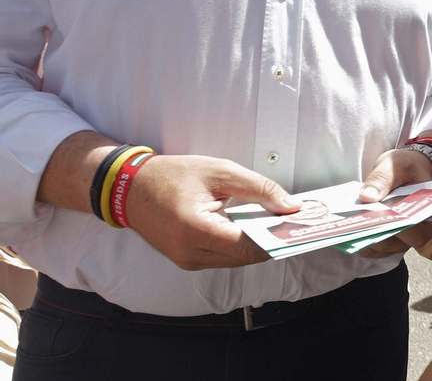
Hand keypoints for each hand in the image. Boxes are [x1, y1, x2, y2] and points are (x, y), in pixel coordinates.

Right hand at [123, 154, 299, 270]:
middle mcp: (190, 254)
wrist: (128, 189)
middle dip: (272, 240)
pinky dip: (240, 245)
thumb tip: (291, 206)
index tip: (300, 226)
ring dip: (257, 244)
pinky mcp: (187, 261)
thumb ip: (260, 189)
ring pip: (236, 260)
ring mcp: (187, 261)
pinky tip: (255, 227)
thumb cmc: (172, 175)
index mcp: (195, 230)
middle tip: (295, 221)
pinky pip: (223, 258)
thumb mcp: (220, 172)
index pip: (248, 246)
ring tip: (278, 222)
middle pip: (246, 257)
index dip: (277, 237)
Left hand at [350, 147, 431, 257]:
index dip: (394, 226)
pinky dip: (356, 239)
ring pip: (378, 247)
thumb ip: (383, 178)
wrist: (405, 171)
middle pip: (394, 242)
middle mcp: (418, 234)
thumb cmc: (407, 167)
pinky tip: (345, 225)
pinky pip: (370, 247)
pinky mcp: (386, 241)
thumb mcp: (397, 164)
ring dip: (360, 236)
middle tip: (351, 220)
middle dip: (371, 232)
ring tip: (344, 222)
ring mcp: (401, 240)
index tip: (373, 216)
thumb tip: (367, 197)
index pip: (414, 230)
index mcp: (430, 216)